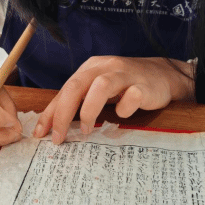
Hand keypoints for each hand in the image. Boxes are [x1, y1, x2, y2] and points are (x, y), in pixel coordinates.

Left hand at [33, 56, 194, 143]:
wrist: (165, 76)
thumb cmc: (126, 86)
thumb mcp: (98, 90)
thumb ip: (78, 103)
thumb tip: (51, 125)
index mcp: (91, 68)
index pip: (65, 89)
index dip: (51, 112)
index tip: (40, 134)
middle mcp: (105, 67)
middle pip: (76, 86)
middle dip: (63, 113)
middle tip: (58, 137)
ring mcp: (126, 74)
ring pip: (101, 86)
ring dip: (89, 110)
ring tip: (85, 130)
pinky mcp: (144, 85)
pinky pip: (132, 97)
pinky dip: (124, 110)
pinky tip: (123, 116)